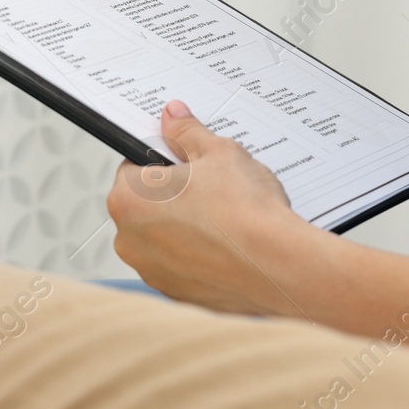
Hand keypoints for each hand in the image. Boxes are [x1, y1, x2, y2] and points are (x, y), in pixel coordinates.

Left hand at [106, 100, 314, 314]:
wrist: (279, 266)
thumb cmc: (245, 210)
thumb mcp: (217, 152)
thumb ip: (187, 131)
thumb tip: (172, 114)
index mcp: (128, 199)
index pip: (134, 166)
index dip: (164, 160)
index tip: (187, 163)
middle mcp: (129, 239)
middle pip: (146, 204)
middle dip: (172, 194)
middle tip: (210, 189)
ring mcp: (150, 270)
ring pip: (163, 236)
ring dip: (184, 226)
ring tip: (222, 218)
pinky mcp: (174, 293)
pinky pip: (180, 264)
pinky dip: (197, 255)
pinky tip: (225, 246)